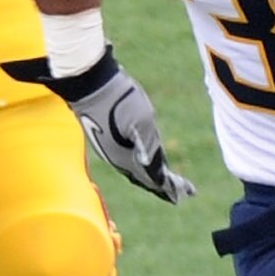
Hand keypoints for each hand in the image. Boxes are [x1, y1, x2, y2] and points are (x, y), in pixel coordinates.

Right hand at [7, 48, 194, 203]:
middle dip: (161, 185)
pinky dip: (139, 164)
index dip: (170, 187)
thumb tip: (155, 169)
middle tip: (178, 193)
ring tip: (163, 180)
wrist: (87, 82)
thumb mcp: (141, 121)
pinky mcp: (105, 136)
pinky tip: (140, 159)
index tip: (187, 192)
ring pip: (133, 169)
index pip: (153, 178)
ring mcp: (108, 147)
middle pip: (143, 178)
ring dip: (150, 175)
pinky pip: (125, 158)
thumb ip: (149, 146)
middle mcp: (116, 158)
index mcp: (126, 157)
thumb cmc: (117, 99)